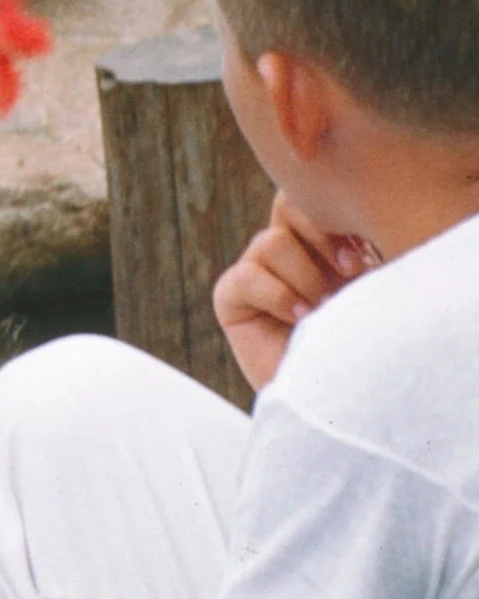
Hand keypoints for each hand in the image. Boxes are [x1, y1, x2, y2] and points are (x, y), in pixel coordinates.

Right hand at [214, 191, 376, 392]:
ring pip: (272, 243)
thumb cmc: (362, 345)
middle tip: (350, 273)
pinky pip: (247, 276)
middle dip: (321, 237)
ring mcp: (257, 272)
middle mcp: (286, 252)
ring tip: (324, 310)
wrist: (338, 402)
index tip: (363, 257)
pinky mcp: (232, 298)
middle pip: (287, 204)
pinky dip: (278, 296)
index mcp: (319, 242)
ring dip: (306, 278)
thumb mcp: (366, 288)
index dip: (334, 216)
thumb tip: (353, 220)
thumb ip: (352, 249)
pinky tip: (301, 318)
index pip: (311, 196)